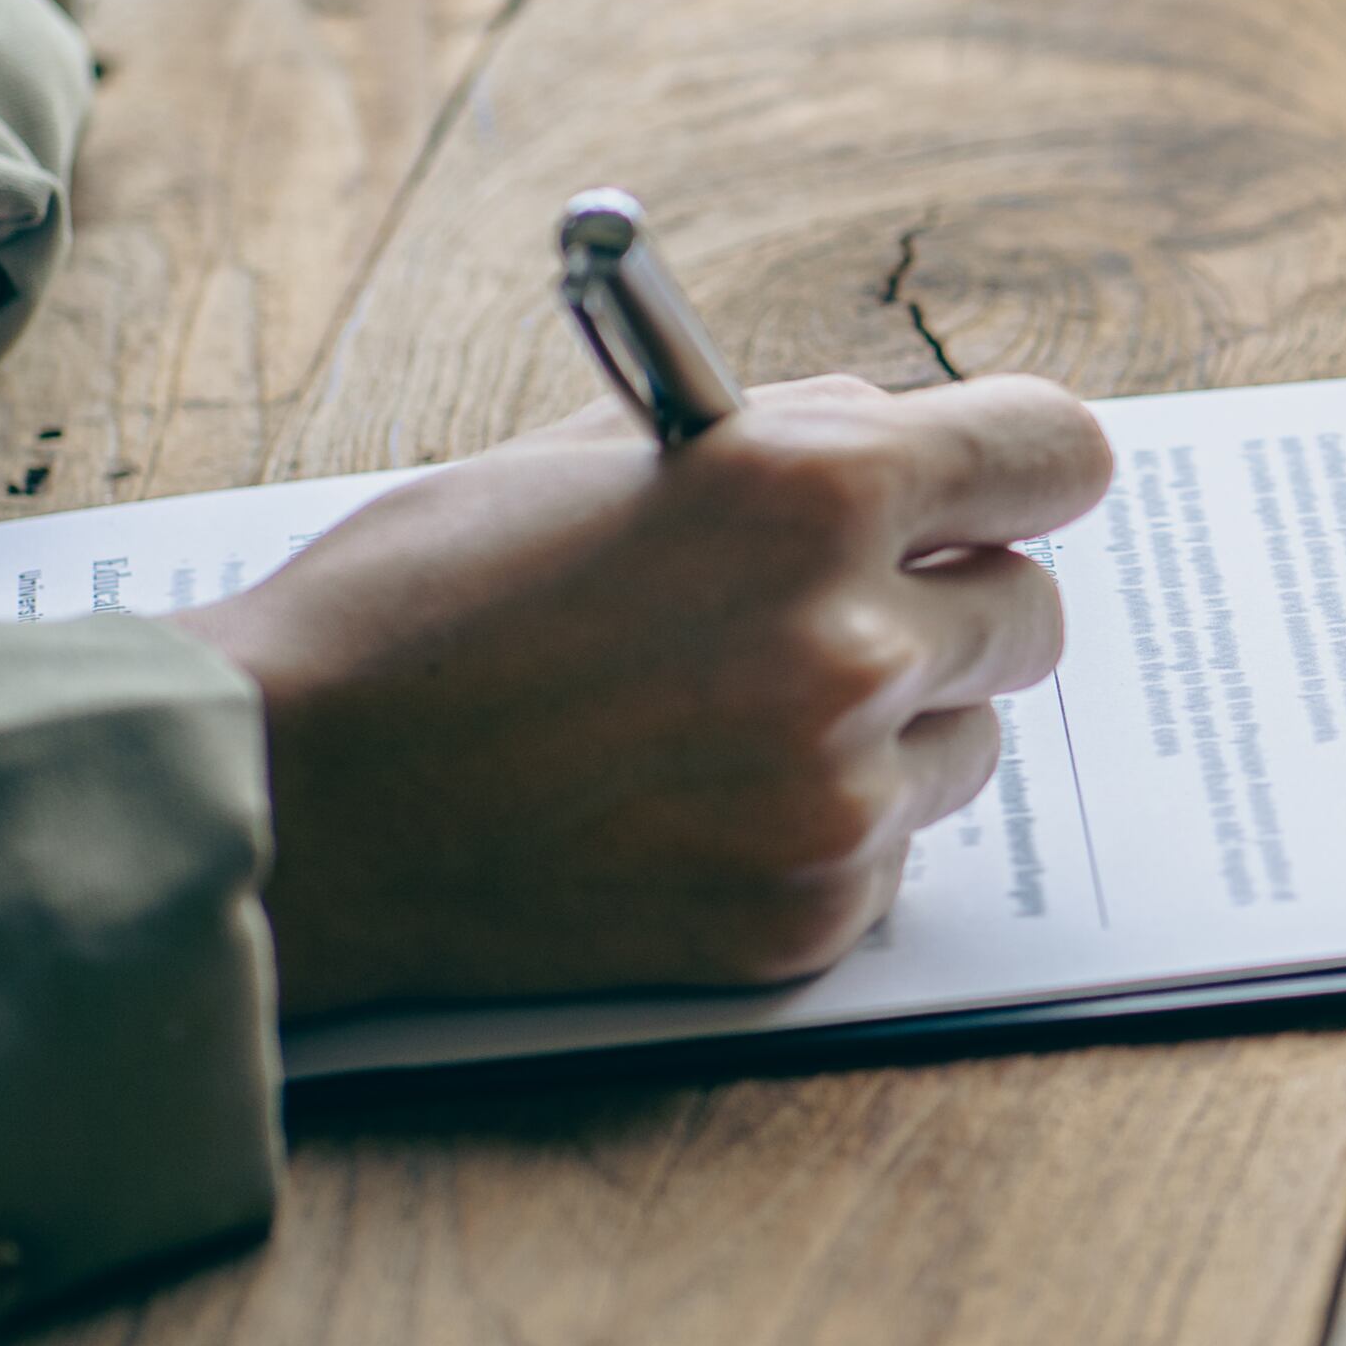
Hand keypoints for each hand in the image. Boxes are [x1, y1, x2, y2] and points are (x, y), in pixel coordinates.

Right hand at [178, 372, 1112, 1014]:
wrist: (294, 797)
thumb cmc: (423, 604)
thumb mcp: (605, 455)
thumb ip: (783, 439)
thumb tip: (902, 433)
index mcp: (810, 488)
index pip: (1052, 454)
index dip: (1027, 469)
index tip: (1017, 489)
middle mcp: (850, 640)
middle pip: (1029, 611)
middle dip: (950, 605)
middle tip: (837, 616)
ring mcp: (836, 791)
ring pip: (970, 742)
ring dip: (892, 729)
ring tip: (727, 723)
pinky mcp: (807, 912)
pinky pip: (893, 851)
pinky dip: (823, 833)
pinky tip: (691, 812)